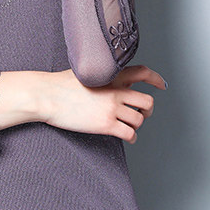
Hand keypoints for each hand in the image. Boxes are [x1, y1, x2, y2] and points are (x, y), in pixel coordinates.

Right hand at [41, 65, 166, 142]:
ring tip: (127, 127)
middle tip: (142, 114)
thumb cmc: (60, 84)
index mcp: (111, 75)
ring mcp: (112, 108)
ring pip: (138, 120)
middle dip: (147, 110)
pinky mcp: (106, 124)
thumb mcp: (85, 72)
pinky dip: (131, 138)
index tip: (161, 85)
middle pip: (147, 102)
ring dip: (135, 125)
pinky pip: (129, 134)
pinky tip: (126, 137)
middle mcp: (116, 91)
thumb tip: (112, 83)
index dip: (156, 79)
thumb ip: (102, 77)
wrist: (47, 95)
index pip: (142, 73)